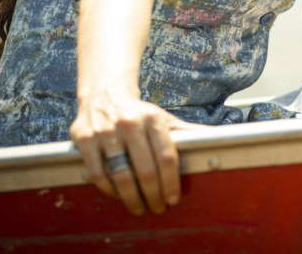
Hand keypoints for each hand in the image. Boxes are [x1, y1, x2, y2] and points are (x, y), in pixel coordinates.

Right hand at [70, 89, 204, 215]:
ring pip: (121, 175)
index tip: (172, 199)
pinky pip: (98, 173)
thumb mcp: (164, 119)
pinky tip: (118, 196)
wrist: (104, 94)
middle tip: (157, 208)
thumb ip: (187, 133)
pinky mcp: (83, 138)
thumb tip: (217, 139)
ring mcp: (104, 131)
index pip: (166, 157)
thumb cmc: (139, 113)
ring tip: (139, 207)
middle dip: (153, 195)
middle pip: (145, 170)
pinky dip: (109, 190)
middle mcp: (129, 123)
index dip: (171, 183)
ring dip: (131, 198)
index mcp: (153, 118)